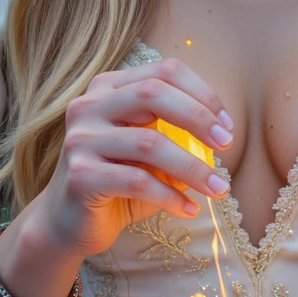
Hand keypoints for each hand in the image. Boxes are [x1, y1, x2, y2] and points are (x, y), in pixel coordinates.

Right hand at [38, 57, 233, 257]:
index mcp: (109, 88)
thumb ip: (177, 133)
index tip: (227, 124)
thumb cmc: (120, 182)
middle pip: (152, 93)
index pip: (162, 72)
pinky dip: (170, 196)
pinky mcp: (80, 176)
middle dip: (198, 118)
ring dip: (193, 168)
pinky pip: (137, 181)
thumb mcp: (151, 152)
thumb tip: (221, 132)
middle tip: (227, 145)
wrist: (70, 224)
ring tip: (218, 189)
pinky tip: (189, 209)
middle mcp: (89, 106)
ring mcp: (81, 139)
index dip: (201, 93)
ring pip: (149, 143)